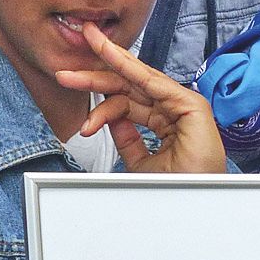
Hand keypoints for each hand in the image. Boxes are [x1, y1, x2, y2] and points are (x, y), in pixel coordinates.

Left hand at [53, 22, 226, 173]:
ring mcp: (183, 105)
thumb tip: (109, 120)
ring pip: (136, 79)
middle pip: (127, 87)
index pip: (126, 102)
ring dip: (104, 66)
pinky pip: (151, 81)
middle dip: (95, 77)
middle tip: (65, 73)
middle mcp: (173, 109)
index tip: (74, 98)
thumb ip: (127, 139)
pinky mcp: (191, 104)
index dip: (98, 100)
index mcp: (165, 121)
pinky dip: (127, 65)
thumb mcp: (139, 162)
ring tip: (76, 66)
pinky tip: (107, 54)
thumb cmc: (177, 190)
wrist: (194, 205)